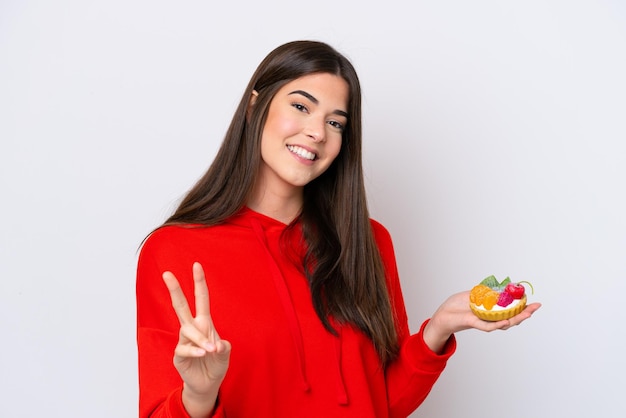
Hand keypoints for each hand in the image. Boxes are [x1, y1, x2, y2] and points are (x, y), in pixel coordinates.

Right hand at [162, 262, 230, 416]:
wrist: (207, 384)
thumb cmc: (216, 364)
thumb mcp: (225, 355)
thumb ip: (224, 348)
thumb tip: (218, 344)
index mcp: (204, 323)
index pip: (201, 299)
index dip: (199, 282)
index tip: (196, 265)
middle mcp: (192, 328)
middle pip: (180, 305)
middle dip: (175, 289)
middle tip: (167, 273)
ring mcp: (183, 340)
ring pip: (187, 330)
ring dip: (200, 339)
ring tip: (211, 349)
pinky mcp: (178, 354)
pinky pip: (184, 348)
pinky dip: (195, 350)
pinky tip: (203, 354)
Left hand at [423, 291, 541, 352]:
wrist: (442, 315)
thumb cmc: (455, 306)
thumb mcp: (472, 295)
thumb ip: (484, 293)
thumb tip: (497, 287)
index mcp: (490, 312)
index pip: (509, 311)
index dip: (521, 308)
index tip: (533, 303)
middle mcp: (489, 319)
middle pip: (511, 318)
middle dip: (524, 313)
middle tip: (536, 307)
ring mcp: (483, 322)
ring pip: (503, 323)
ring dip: (515, 319)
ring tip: (527, 314)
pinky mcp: (474, 323)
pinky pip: (488, 326)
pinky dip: (497, 324)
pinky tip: (506, 321)